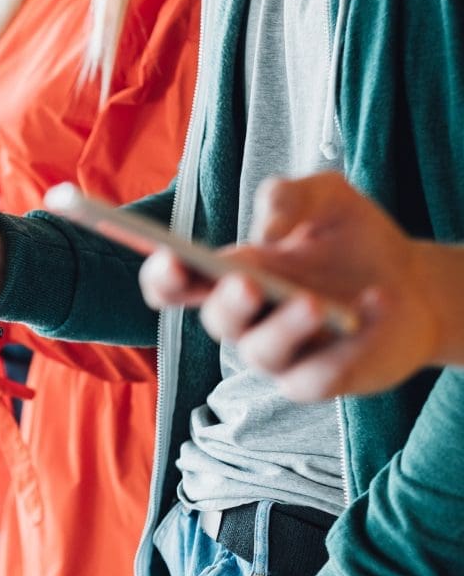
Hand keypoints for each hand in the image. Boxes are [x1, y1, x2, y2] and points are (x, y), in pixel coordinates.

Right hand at [140, 172, 439, 400]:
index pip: (175, 285)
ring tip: (313, 303)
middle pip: (217, 319)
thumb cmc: (354, 241)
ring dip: (284, 328)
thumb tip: (267, 229)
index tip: (170, 256)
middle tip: (246, 282)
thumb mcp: (326, 197)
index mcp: (230, 275)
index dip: (163, 276)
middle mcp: (246, 320)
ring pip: (262, 353)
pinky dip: (347, 347)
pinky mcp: (320, 380)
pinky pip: (318, 377)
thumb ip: (289, 195)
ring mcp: (281, 355)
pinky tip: (376, 304)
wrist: (413, 284)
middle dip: (228, 302)